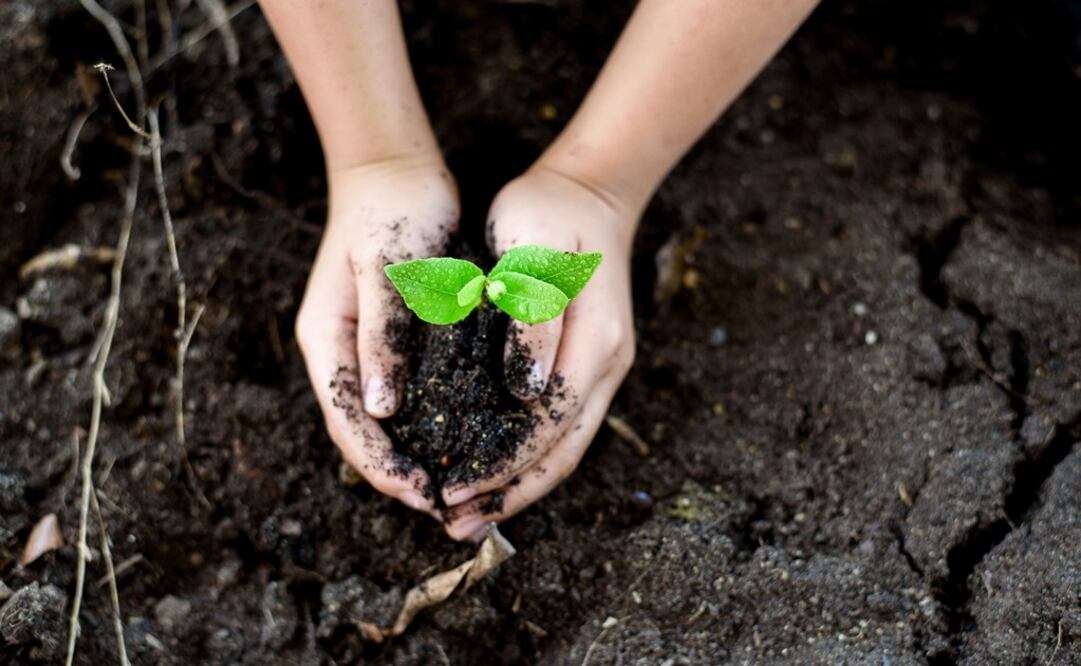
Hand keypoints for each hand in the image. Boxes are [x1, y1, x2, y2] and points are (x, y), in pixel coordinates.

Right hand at [295, 158, 458, 517]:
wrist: (395, 170)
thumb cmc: (393, 213)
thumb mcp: (389, 273)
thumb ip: (384, 337)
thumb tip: (380, 409)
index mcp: (326, 341)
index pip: (347, 422)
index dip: (382, 466)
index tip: (423, 494)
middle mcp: (337, 352)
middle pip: (359, 432)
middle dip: (395, 473)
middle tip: (443, 505)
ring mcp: (360, 347)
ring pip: (377, 420)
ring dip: (406, 456)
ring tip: (449, 485)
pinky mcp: (387, 339)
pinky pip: (399, 396)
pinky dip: (422, 424)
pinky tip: (455, 438)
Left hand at [441, 166, 637, 539]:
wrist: (589, 190)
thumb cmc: (548, 213)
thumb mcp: (531, 253)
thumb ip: (532, 323)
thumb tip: (525, 392)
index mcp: (594, 342)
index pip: (547, 426)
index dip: (501, 465)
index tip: (452, 490)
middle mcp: (606, 365)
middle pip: (562, 452)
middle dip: (509, 493)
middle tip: (455, 525)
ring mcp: (603, 366)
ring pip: (565, 446)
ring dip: (521, 485)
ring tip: (473, 515)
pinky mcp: (589, 362)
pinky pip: (562, 425)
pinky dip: (529, 456)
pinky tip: (496, 469)